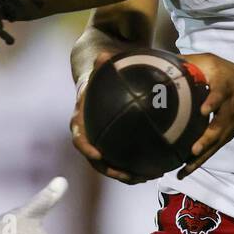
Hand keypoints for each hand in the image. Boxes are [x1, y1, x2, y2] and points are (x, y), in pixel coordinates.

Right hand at [70, 53, 163, 184]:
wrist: (99, 88)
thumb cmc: (99, 79)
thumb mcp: (100, 71)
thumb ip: (102, 64)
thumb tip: (104, 55)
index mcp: (81, 121)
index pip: (79, 138)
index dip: (86, 148)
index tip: (98, 155)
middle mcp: (88, 137)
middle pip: (96, 161)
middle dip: (111, 170)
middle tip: (127, 175)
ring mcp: (100, 145)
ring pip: (110, 166)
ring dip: (126, 175)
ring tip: (145, 177)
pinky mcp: (112, 148)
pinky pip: (122, 162)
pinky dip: (135, 169)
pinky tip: (154, 170)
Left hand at [177, 54, 233, 177]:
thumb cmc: (228, 74)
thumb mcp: (212, 62)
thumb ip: (191, 63)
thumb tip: (164, 64)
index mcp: (224, 87)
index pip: (220, 94)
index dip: (213, 101)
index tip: (204, 109)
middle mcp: (229, 109)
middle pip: (219, 126)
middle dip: (207, 139)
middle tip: (193, 150)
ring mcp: (230, 125)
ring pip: (216, 143)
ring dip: (200, 157)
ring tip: (183, 170)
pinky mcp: (228, 135)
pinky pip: (214, 149)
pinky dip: (200, 160)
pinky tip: (184, 171)